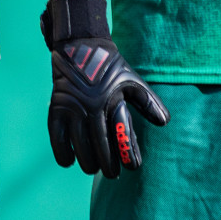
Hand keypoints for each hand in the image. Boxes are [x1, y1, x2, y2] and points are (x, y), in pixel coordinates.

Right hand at [41, 0, 168, 177]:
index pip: (121, 137)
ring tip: (92, 168)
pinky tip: (67, 162)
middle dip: (107, 166)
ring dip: (86, 162)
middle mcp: (90, 107)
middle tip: (112, 173)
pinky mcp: (56, 107)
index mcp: (110, 101)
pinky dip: (61, 152)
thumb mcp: (132, 80)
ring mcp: (71, 108)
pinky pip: (56, 136)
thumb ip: (147, 102)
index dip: (128, 156)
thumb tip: (164, 122)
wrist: (79, 46)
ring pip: (78, 146)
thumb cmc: (110, 66)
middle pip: (99, 148)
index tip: (132, 167)